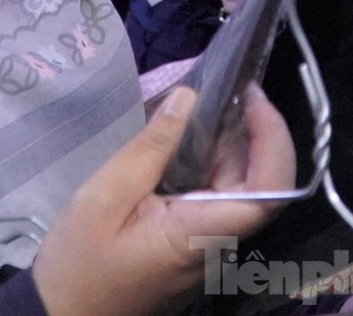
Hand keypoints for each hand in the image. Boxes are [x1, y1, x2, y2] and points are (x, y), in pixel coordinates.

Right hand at [34, 85, 296, 315]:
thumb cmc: (78, 265)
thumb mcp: (104, 197)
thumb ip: (151, 148)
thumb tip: (188, 97)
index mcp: (203, 234)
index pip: (270, 191)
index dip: (274, 140)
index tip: (254, 98)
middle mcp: (217, 245)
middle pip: (260, 185)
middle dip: (253, 132)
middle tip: (229, 88)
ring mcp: (208, 250)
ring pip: (239, 191)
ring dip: (233, 147)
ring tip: (209, 103)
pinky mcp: (193, 249)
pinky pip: (216, 203)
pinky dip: (212, 166)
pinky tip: (190, 139)